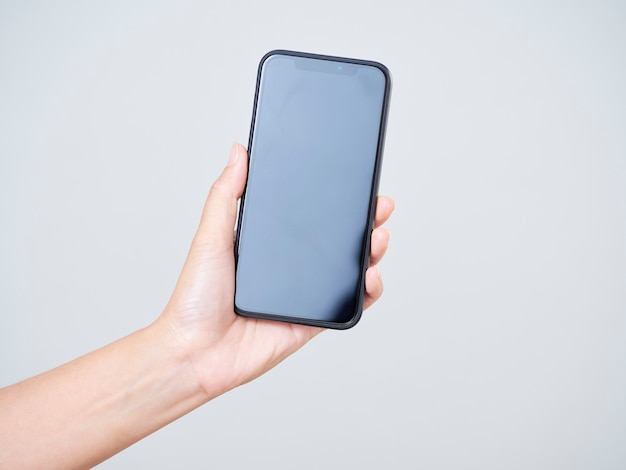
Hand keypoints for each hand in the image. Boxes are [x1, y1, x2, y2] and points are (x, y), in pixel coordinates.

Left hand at [156, 143, 394, 398]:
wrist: (194, 352)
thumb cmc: (194, 298)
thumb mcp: (210, 236)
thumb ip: (226, 194)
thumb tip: (238, 151)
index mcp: (269, 246)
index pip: (310, 217)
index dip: (335, 201)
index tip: (355, 182)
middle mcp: (290, 269)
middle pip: (337, 242)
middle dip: (364, 222)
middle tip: (379, 206)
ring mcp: (303, 296)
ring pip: (349, 270)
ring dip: (372, 252)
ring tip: (378, 237)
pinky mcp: (312, 322)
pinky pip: (348, 306)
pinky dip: (368, 292)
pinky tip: (371, 276)